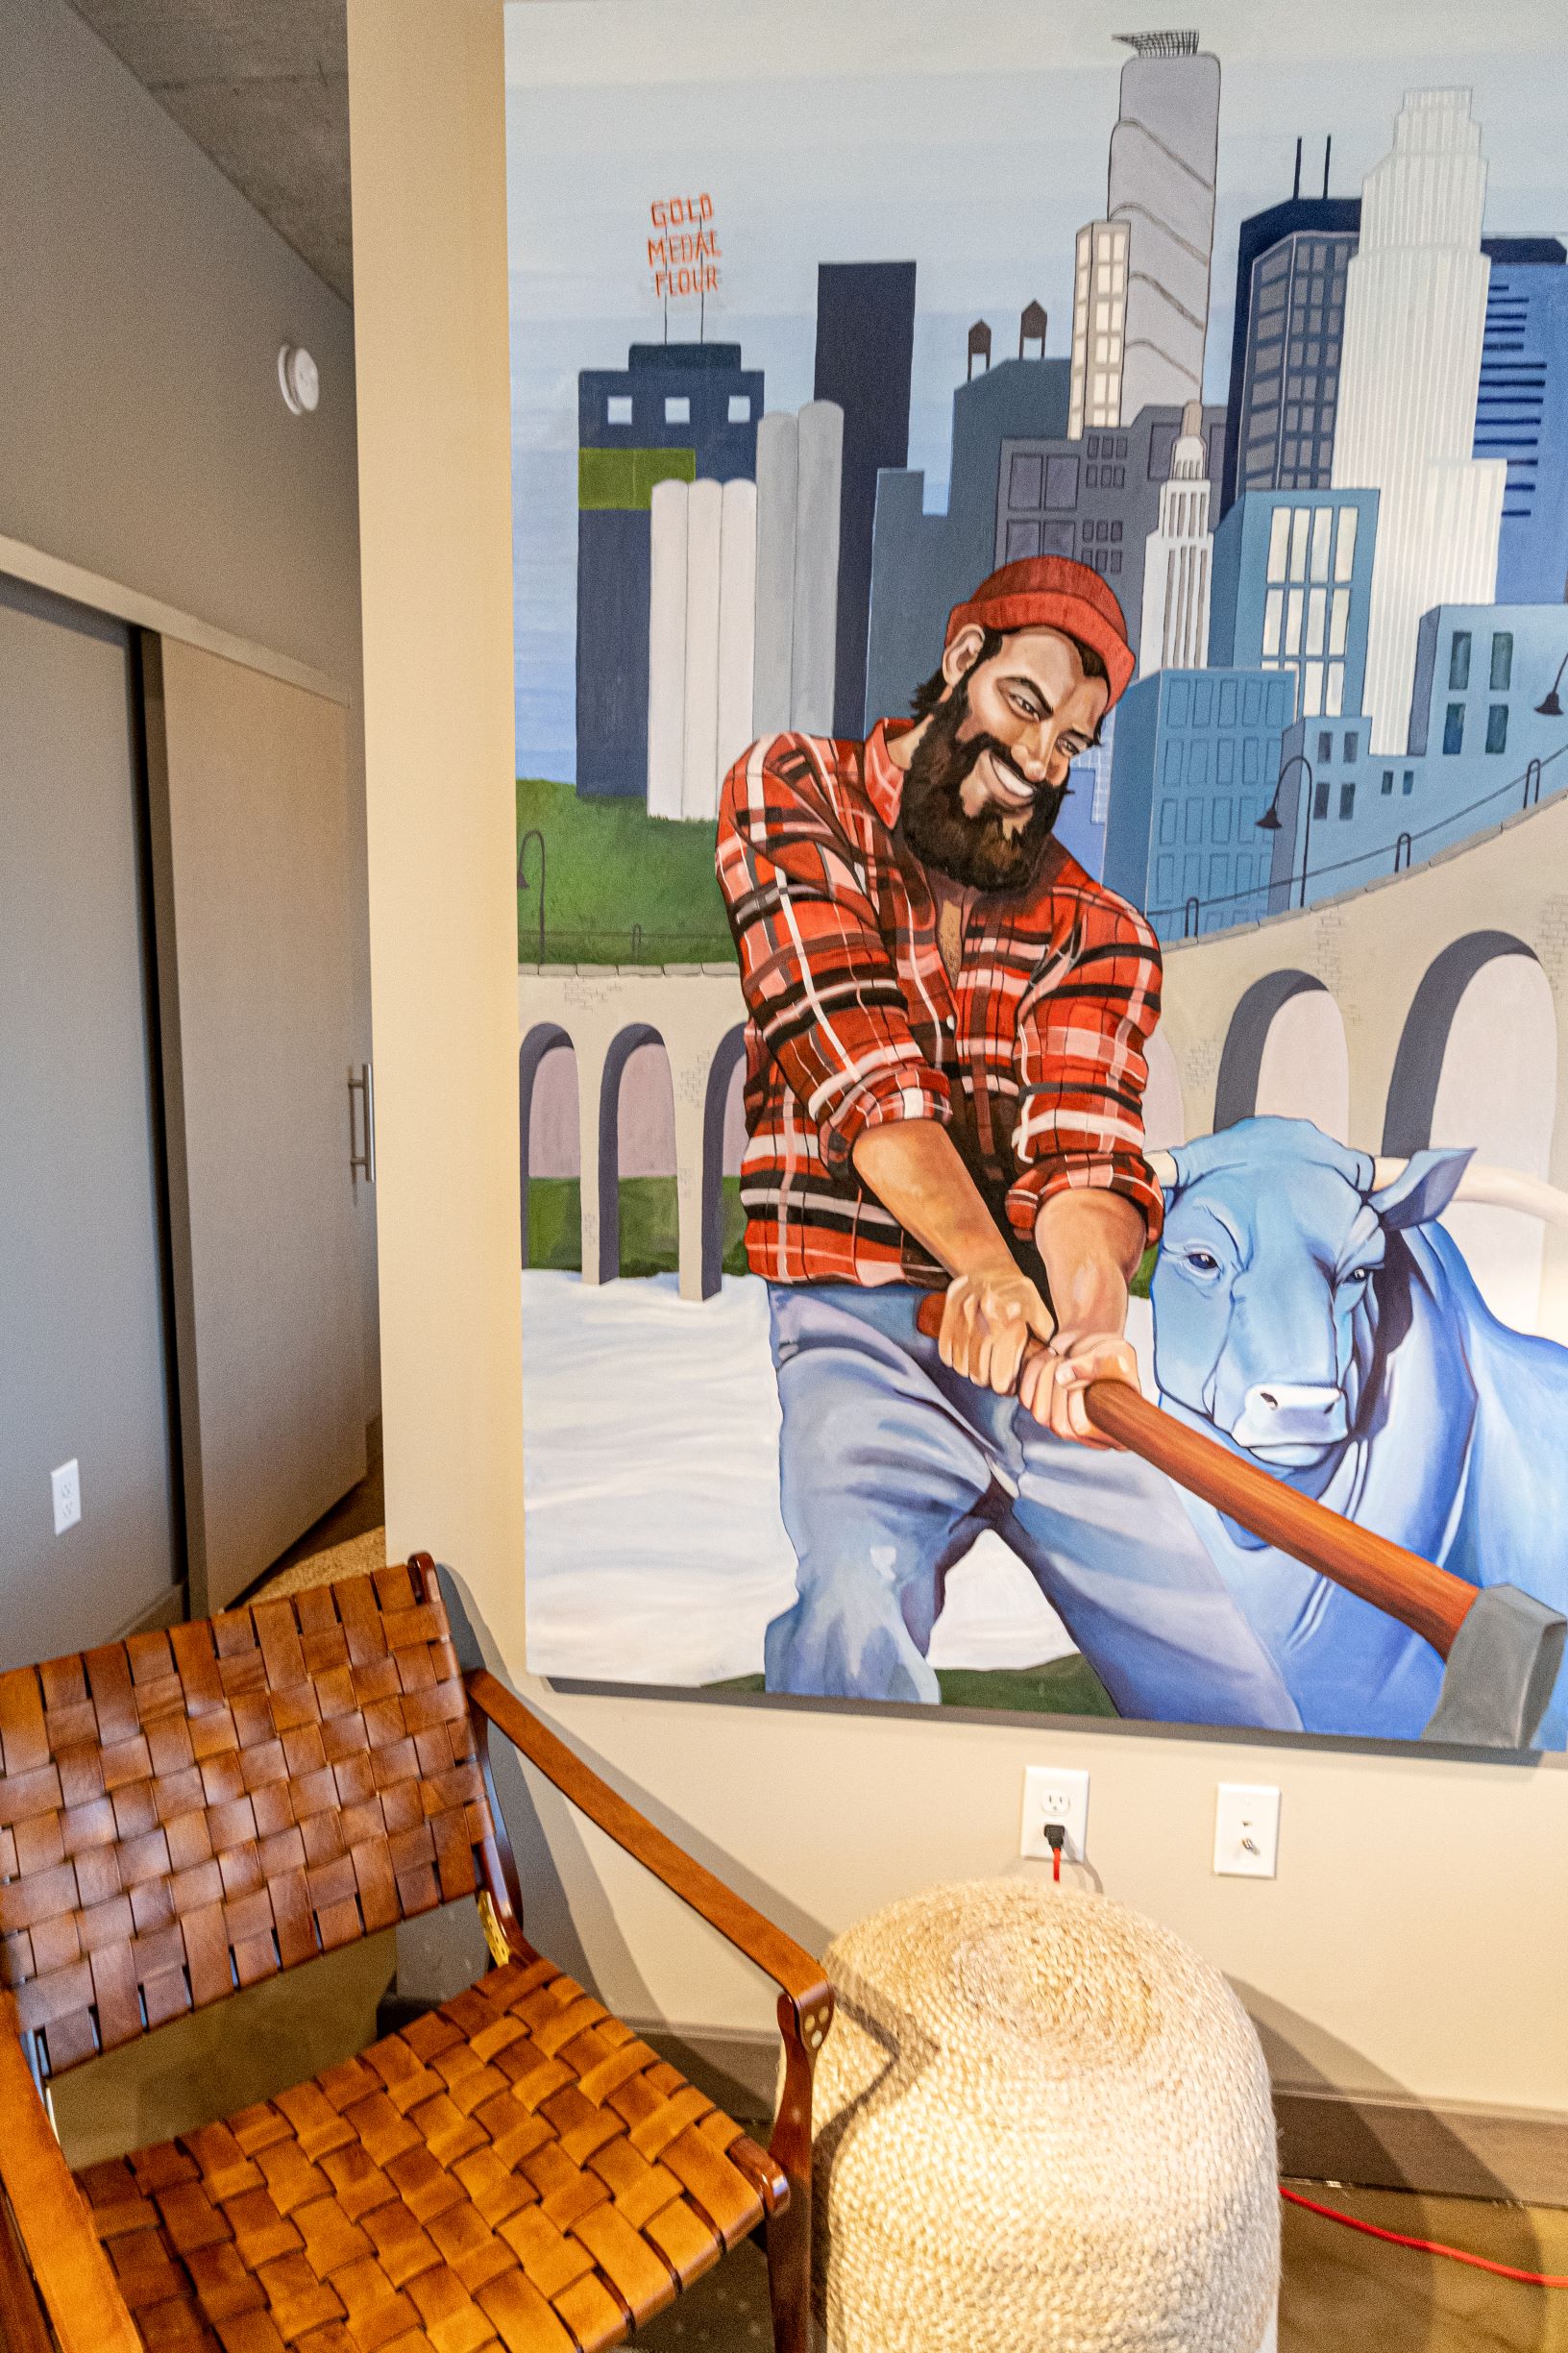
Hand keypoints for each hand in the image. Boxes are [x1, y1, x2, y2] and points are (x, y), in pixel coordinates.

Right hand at [938, 1268, 1053, 1395]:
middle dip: (987, 1382)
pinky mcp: (948, 1313)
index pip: (1002, 1375)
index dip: (1005, 1387)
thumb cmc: (1017, 1293)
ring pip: (961, 1366)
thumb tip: (1048, 1358)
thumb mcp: (1038, 1310)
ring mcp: (964, 1317)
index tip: (1007, 1386)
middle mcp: (985, 1321)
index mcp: (1010, 1323)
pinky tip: (965, 1356)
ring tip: (979, 1368)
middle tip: (993, 1379)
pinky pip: (945, 1352)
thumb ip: (1043, 1335)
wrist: (989, 1265)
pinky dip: (953, 1360)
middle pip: (979, 1375)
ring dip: (970, 1372)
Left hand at [1019, 1329, 1138, 1447]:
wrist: (1097, 1346)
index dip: (1076, 1401)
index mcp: (1114, 1430)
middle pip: (1059, 1425)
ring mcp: (1064, 1424)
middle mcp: (1088, 1435)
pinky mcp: (1045, 1409)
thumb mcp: (1116, 1356)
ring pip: (1041, 1414)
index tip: (1083, 1376)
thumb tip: (1063, 1376)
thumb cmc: (1115, 1356)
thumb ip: (1097, 1365)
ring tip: (1060, 1357)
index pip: (1081, 1428)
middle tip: (1068, 1359)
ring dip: (1045, 1377)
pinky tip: (1049, 1356)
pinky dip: (1032, 1372)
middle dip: (1059, 1386)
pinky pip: (1027, 1398)